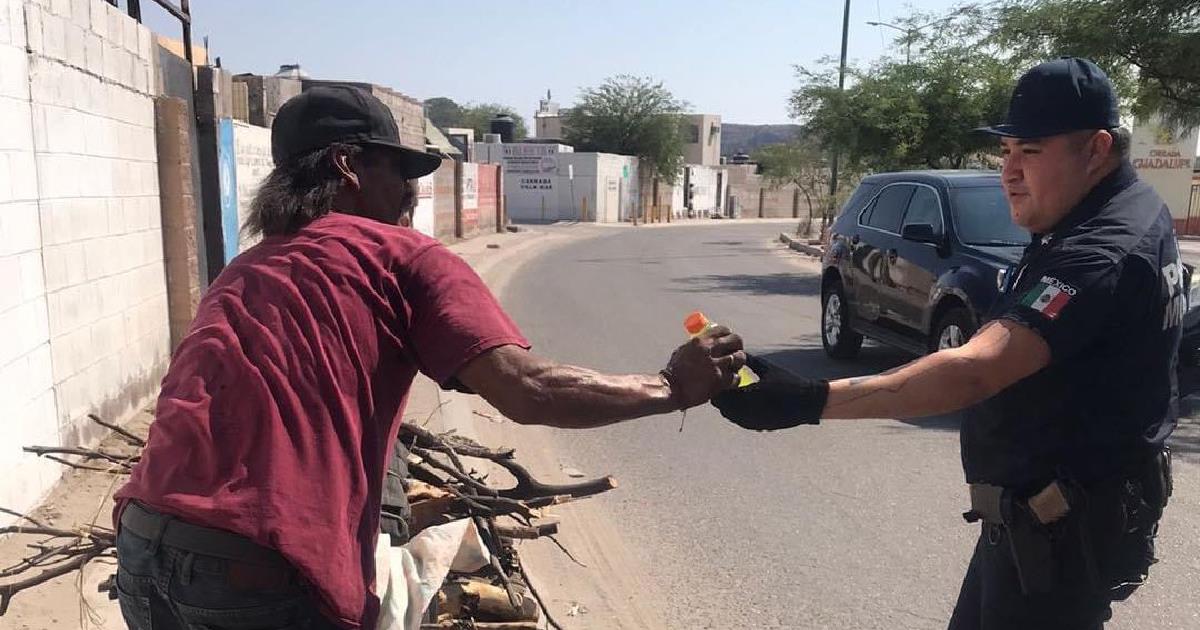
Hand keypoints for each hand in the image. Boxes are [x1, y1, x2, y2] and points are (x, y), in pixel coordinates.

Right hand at [662, 326, 745, 408]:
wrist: (672, 388)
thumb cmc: (674, 371)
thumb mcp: (684, 350)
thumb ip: (699, 345)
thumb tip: (711, 343)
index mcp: (700, 341)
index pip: (723, 330)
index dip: (729, 335)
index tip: (729, 340)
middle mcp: (710, 351)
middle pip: (736, 340)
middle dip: (737, 346)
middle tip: (735, 352)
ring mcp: (717, 366)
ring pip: (739, 358)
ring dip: (737, 363)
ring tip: (732, 367)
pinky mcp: (721, 381)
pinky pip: (736, 377)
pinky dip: (734, 379)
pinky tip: (728, 381)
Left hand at [712, 355, 827, 430]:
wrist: (808, 402)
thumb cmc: (789, 382)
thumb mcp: (768, 368)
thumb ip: (750, 362)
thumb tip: (737, 352)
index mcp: (749, 394)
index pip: (723, 393)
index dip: (719, 385)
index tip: (721, 377)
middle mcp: (749, 411)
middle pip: (723, 406)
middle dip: (722, 396)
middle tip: (724, 386)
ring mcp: (753, 421)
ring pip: (730, 415)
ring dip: (729, 406)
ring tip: (734, 394)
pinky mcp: (758, 427)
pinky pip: (740, 420)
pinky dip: (738, 413)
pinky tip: (743, 403)